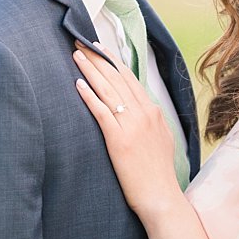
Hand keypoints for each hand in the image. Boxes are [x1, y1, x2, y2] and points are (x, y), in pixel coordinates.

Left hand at [73, 44, 180, 214]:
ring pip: (108, 90)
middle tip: (81, 42)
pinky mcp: (119, 139)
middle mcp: (145, 113)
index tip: (100, 47)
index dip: (113, 61)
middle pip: (117, 78)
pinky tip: (78, 84)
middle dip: (98, 58)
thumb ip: (150, 121)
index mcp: (154, 111)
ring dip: (90, 70)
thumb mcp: (161, 139)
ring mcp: (133, 125)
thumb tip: (140, 110)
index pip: (130, 78)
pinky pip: (102, 112)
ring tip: (76, 55)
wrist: (161, 196)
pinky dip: (89, 96)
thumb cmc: (157, 173)